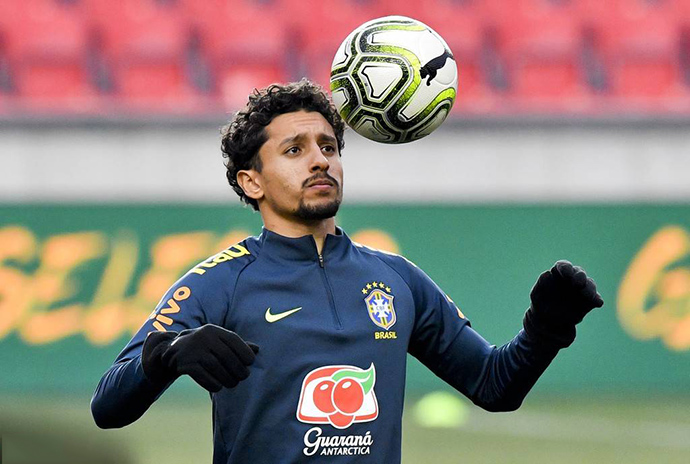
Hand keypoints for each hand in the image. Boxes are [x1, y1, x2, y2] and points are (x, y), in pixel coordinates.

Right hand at [142, 324, 258, 391]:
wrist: (170, 351)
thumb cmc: (202, 347)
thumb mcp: (217, 341)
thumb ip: (236, 345)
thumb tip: (257, 350)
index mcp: (213, 330)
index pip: (234, 340)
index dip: (245, 352)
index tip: (250, 362)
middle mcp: (203, 337)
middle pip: (227, 356)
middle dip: (238, 369)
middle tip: (243, 377)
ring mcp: (193, 350)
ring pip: (217, 368)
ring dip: (228, 379)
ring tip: (232, 383)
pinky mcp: (185, 364)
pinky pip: (204, 377)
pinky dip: (214, 384)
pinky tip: (218, 387)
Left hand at [523, 260, 603, 347]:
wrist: (549, 322)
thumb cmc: (541, 304)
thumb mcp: (537, 295)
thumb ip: (541, 285)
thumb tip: (546, 274)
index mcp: (558, 275)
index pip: (564, 266)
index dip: (566, 267)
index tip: (566, 272)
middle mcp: (572, 279)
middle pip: (579, 273)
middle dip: (580, 276)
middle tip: (578, 283)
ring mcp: (582, 290)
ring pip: (589, 284)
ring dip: (589, 288)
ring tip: (587, 295)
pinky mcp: (589, 301)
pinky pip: (595, 299)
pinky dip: (597, 300)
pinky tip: (597, 303)